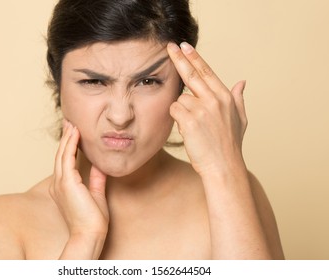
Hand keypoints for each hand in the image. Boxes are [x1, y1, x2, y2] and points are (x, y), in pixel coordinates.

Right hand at [49, 120, 108, 237]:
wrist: (90, 233)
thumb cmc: (93, 219)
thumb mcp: (96, 193)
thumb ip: (96, 178)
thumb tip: (100, 164)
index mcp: (63, 186)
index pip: (65, 161)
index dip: (69, 145)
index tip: (74, 132)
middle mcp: (59, 183)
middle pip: (61, 154)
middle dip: (66, 137)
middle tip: (70, 121)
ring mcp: (61, 183)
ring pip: (63, 154)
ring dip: (67, 137)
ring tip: (72, 123)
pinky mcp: (67, 183)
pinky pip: (68, 158)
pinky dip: (71, 144)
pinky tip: (75, 133)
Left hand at [168, 42, 247, 175]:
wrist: (223, 167)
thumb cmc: (230, 145)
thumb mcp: (240, 120)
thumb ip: (238, 99)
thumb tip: (242, 82)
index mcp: (225, 97)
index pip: (207, 72)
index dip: (195, 58)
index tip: (185, 46)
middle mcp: (214, 99)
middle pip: (191, 74)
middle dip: (179, 59)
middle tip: (170, 47)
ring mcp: (202, 109)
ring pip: (180, 99)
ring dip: (182, 111)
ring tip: (193, 127)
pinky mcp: (190, 120)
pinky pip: (174, 110)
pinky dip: (177, 119)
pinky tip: (187, 130)